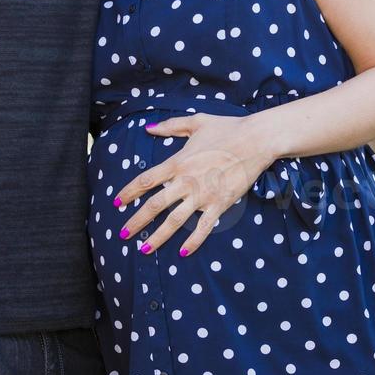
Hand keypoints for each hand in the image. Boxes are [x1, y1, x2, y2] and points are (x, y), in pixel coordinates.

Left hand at [112, 113, 275, 257]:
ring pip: (175, 221)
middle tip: (122, 233)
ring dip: (158, 237)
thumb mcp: (195, 122)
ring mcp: (203, 195)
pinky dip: (193, 241)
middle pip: (155, 205)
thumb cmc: (227, 128)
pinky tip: (182, 252)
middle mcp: (186, 181)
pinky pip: (204, 227)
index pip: (145, 180)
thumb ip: (170, 126)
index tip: (117, 202)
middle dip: (136, 221)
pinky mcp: (221, 204)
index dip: (129, 192)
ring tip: (143, 249)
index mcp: (177, 162)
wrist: (257, 140)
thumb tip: (148, 128)